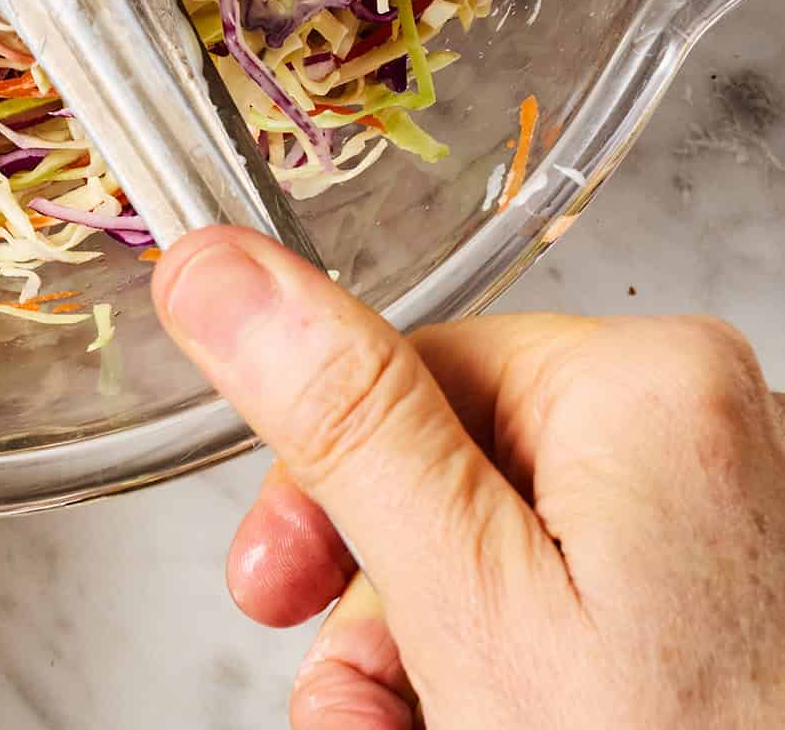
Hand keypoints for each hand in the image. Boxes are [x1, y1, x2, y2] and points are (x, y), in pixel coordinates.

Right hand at [153, 227, 784, 728]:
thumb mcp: (470, 605)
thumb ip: (346, 425)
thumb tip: (223, 270)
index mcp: (650, 384)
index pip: (415, 367)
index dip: (325, 487)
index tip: (277, 583)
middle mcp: (710, 430)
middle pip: (459, 470)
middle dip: (376, 595)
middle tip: (345, 702)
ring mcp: (734, 528)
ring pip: (516, 552)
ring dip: (428, 653)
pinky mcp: (739, 607)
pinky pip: (591, 601)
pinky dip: (517, 674)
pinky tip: (462, 726)